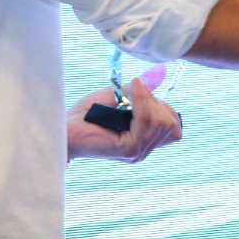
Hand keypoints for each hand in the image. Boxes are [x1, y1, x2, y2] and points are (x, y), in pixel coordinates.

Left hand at [66, 64, 182, 162]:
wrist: (64, 127)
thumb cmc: (87, 114)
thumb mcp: (120, 98)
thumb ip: (139, 95)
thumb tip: (151, 86)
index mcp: (143, 142)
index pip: (173, 130)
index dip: (164, 109)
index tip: (144, 97)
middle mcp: (142, 151)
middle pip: (170, 124)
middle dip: (155, 103)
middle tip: (133, 94)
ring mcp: (137, 152)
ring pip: (160, 122)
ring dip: (146, 100)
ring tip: (129, 93)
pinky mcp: (129, 149)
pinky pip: (145, 122)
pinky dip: (140, 102)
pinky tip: (128, 95)